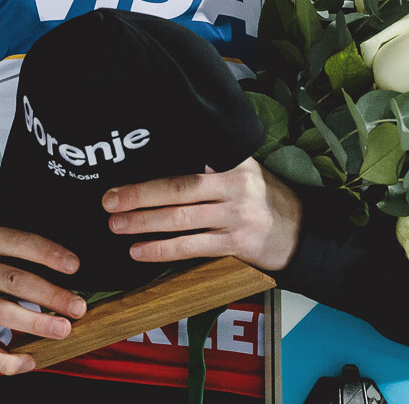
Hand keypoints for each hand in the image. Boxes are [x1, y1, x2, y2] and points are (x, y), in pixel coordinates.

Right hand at [0, 221, 86, 375]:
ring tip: (63, 329)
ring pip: (2, 312)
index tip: (74, 266)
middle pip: (15, 280)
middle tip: (78, 307)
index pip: (19, 242)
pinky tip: (29, 361)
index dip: (49, 254)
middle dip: (51, 295)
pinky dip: (7, 359)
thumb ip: (18, 253)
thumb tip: (68, 272)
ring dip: (37, 323)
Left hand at [101, 158, 302, 271]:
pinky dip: (162, 249)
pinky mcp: (235, 244)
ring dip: (145, 222)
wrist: (300, 231)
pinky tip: (140, 250)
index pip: (190, 157)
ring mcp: (236, 216)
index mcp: (233, 161)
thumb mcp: (243, 169)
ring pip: (182, 219)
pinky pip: (192, 247)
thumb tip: (160, 156)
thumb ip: (210, 162)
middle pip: (180, 187)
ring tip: (116, 225)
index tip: (128, 159)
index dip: (157, 160)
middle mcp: (235, 185)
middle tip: (108, 200)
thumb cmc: (261, 197)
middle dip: (140, 194)